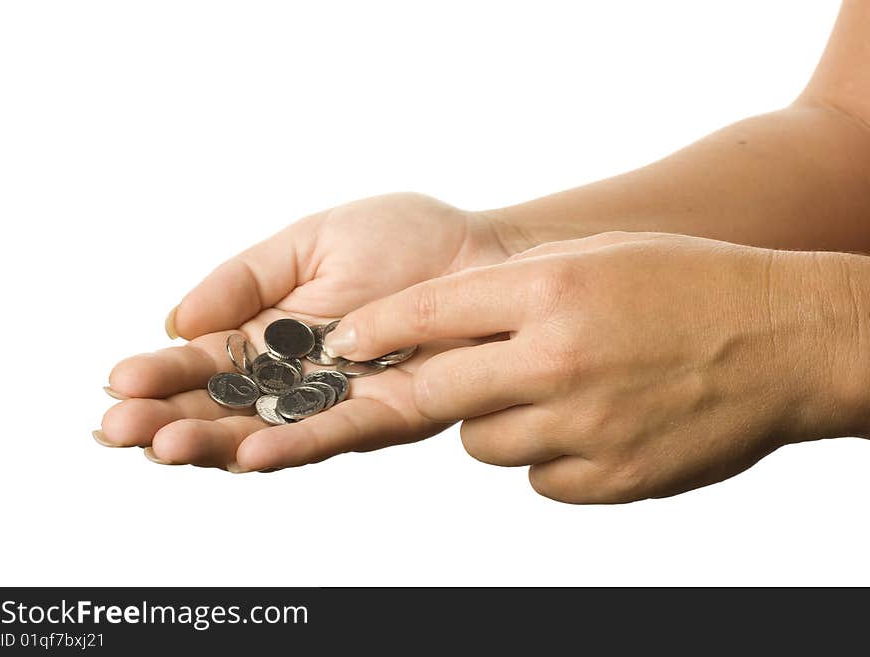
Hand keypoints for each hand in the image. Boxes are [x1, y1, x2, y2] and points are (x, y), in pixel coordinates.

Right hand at [98, 193, 511, 470]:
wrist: (484, 250)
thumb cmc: (402, 238)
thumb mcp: (307, 242)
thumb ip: (243, 280)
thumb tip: (174, 320)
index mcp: (273, 335)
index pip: (205, 365)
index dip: (161, 375)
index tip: (116, 384)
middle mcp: (300, 379)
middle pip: (225, 410)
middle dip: (169, 420)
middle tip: (116, 430)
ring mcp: (342, 402)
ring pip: (268, 434)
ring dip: (215, 444)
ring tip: (165, 446)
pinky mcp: (391, 416)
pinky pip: (337, 435)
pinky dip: (291, 447)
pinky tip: (247, 456)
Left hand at [322, 232, 864, 502]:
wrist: (783, 339)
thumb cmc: (685, 284)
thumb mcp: (594, 257)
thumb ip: (512, 290)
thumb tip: (438, 325)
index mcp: (552, 289)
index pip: (429, 312)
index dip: (374, 329)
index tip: (342, 343)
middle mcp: (560, 359)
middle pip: (435, 392)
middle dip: (409, 389)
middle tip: (403, 384)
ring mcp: (586, 426)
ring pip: (481, 444)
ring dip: (492, 422)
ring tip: (546, 393)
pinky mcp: (612, 479)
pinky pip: (538, 478)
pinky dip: (546, 457)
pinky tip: (588, 425)